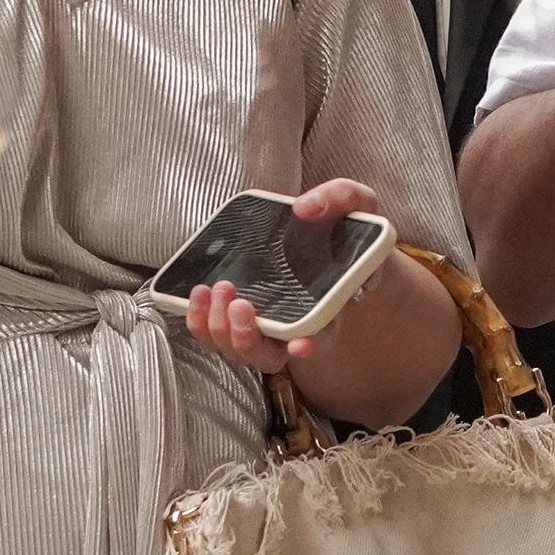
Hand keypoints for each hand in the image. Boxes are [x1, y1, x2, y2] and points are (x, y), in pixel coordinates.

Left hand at [177, 180, 383, 375]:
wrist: (316, 231)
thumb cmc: (338, 224)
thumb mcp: (356, 203)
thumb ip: (341, 199)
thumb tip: (305, 208)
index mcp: (329, 306)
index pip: (322, 336)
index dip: (311, 345)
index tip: (300, 344)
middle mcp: (294, 326)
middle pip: (268, 355)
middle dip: (248, 337)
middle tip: (241, 304)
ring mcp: (263, 324)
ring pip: (237, 350)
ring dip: (220, 329)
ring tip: (216, 291)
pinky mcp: (235, 314)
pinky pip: (214, 333)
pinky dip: (201, 320)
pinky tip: (198, 294)